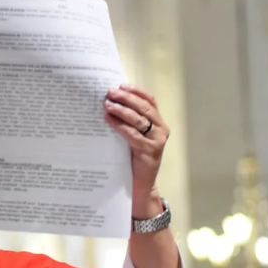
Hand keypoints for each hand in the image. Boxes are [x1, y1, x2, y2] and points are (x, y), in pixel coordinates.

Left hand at [103, 84, 169, 216]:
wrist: (140, 183)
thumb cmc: (133, 157)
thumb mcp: (133, 136)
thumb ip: (128, 122)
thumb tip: (108, 102)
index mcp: (158, 122)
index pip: (150, 100)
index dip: (136, 91)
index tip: (121, 85)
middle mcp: (161, 129)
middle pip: (144, 107)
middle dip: (126, 98)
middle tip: (110, 92)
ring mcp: (157, 140)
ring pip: (138, 120)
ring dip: (121, 110)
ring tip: (107, 104)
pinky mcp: (149, 151)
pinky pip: (132, 135)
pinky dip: (119, 126)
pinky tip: (108, 120)